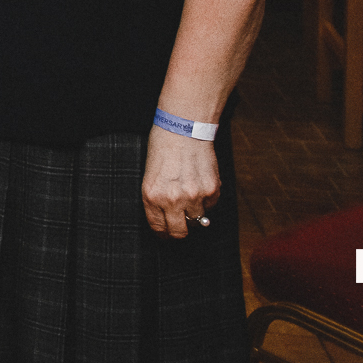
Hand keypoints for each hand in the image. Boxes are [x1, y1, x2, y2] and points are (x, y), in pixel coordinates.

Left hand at [140, 124, 221, 238]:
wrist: (183, 128)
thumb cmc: (163, 148)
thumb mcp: (150, 175)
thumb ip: (157, 199)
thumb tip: (168, 219)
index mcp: (152, 196)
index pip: (159, 227)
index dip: (163, 233)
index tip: (166, 233)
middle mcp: (172, 199)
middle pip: (179, 232)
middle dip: (179, 231)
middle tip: (180, 225)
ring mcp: (194, 196)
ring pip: (198, 220)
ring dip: (195, 211)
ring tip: (190, 192)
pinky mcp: (212, 190)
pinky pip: (211, 205)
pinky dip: (207, 199)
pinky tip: (200, 182)